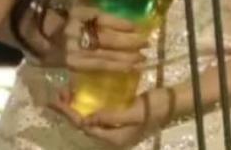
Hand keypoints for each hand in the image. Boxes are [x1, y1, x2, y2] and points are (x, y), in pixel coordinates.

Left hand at [48, 85, 172, 147]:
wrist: (175, 102)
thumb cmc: (156, 107)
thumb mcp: (136, 112)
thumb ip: (112, 118)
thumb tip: (88, 120)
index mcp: (115, 138)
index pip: (85, 126)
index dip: (69, 114)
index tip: (57, 101)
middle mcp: (112, 134)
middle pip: (84, 123)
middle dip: (68, 110)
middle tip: (55, 94)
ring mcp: (115, 125)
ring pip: (88, 117)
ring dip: (75, 106)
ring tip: (64, 92)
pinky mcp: (118, 115)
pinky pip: (97, 112)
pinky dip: (86, 103)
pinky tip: (81, 93)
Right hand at [62, 5, 149, 73]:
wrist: (41, 41)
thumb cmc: (65, 20)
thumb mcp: (77, 5)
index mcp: (77, 13)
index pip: (102, 18)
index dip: (120, 23)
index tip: (136, 26)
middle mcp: (75, 31)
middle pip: (106, 37)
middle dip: (129, 41)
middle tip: (146, 42)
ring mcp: (74, 50)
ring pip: (105, 54)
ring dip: (127, 57)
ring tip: (143, 58)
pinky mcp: (75, 65)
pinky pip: (99, 66)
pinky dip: (117, 67)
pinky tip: (131, 68)